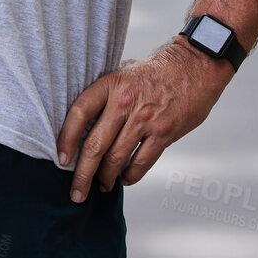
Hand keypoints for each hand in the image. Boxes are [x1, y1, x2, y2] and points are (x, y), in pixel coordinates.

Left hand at [56, 38, 233, 202]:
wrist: (196, 65)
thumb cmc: (157, 70)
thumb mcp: (125, 71)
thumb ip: (106, 93)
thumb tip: (85, 120)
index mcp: (111, 83)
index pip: (79, 113)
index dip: (66, 138)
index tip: (61, 159)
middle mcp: (125, 102)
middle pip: (95, 145)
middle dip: (82, 174)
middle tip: (76, 192)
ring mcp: (145, 119)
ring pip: (116, 158)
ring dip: (105, 178)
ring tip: (101, 186)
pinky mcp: (164, 133)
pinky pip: (141, 162)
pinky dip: (130, 176)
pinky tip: (124, 179)